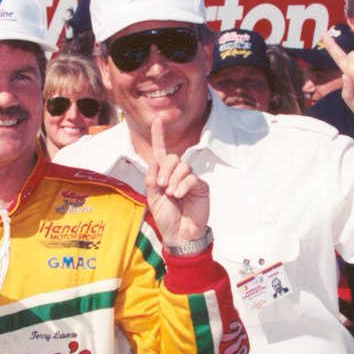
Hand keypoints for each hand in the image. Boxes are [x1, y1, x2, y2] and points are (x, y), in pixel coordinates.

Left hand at [145, 117, 209, 247]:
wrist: (179, 234)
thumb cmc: (166, 217)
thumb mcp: (153, 198)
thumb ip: (152, 180)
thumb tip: (155, 161)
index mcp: (163, 175)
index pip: (160, 152)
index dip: (159, 135)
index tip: (158, 119)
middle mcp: (177, 174)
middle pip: (172, 158)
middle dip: (165, 170)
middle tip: (162, 186)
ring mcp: (190, 179)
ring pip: (183, 166)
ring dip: (174, 179)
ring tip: (172, 194)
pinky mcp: (201, 186)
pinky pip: (192, 178)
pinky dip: (183, 185)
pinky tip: (179, 195)